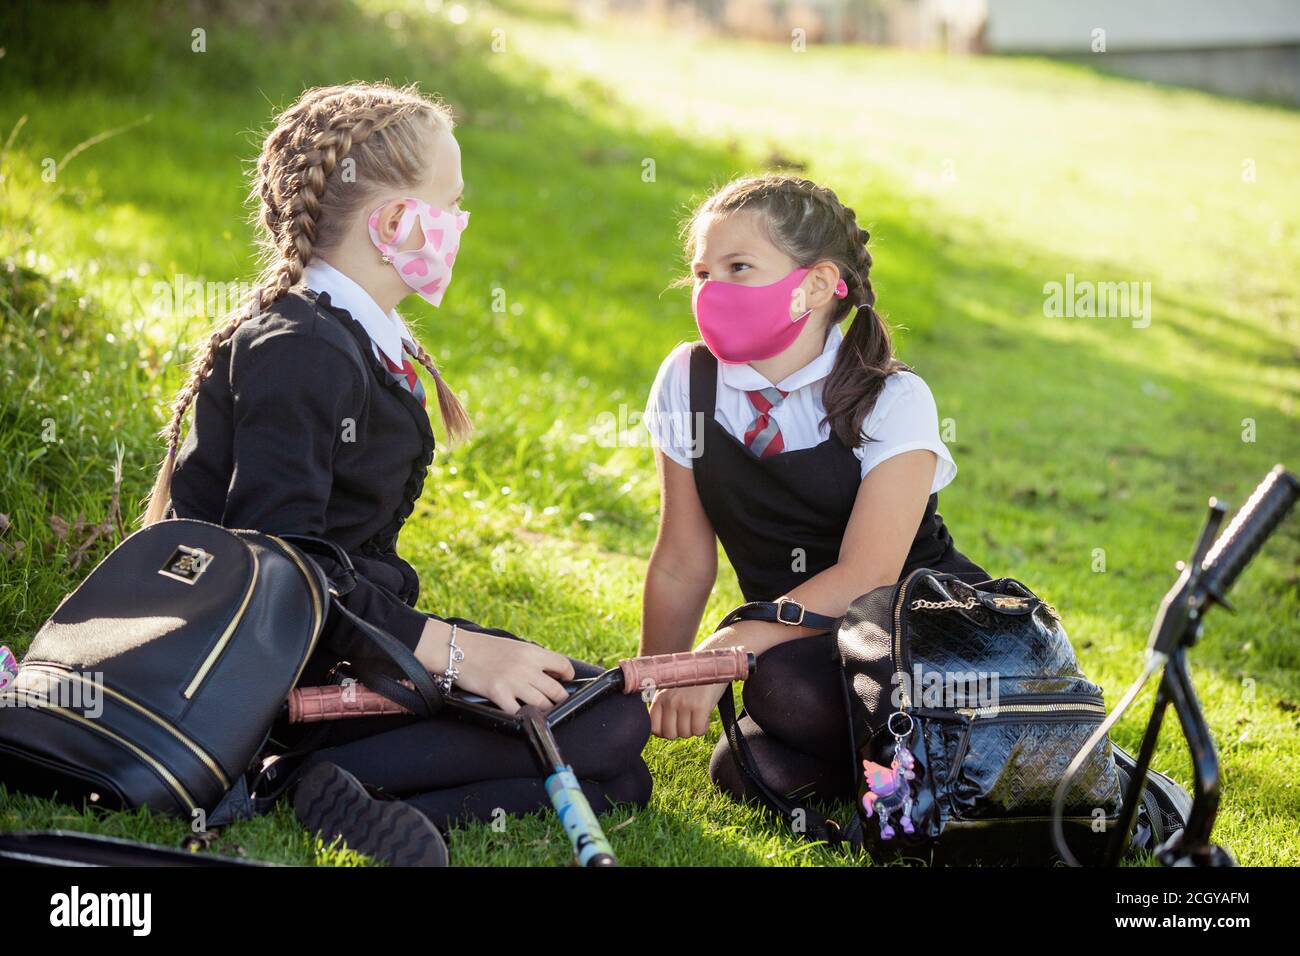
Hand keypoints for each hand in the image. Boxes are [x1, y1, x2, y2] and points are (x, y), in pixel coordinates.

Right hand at [416, 620, 574, 714]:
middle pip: (556, 690)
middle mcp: (526, 667)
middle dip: (558, 699)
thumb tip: (549, 672)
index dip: (567, 676)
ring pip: (543, 704)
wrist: (456, 649)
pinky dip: (522, 716)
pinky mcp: (499, 695)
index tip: (564, 681)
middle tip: (554, 701)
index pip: (563, 665)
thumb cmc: (484, 648)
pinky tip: (521, 715)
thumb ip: (532, 658)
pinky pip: (518, 712)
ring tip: (540, 710)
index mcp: (532, 652)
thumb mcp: (514, 645)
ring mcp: (514, 682)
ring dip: (544, 710)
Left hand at [649, 682, 727, 738]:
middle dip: (680, 731)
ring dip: (693, 729)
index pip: (654, 728)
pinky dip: (703, 728)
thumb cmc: (692, 680)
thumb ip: (665, 706)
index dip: (665, 731)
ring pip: (685, 734)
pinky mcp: (700, 705)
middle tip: (688, 721)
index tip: (674, 726)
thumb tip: (661, 732)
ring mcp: (684, 703)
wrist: (713, 662)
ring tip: (698, 716)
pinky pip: (698, 730)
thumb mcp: (672, 690)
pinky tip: (705, 717)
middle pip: (669, 734)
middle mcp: (670, 700)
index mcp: (660, 696)